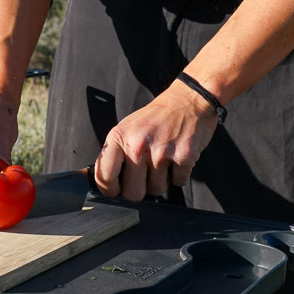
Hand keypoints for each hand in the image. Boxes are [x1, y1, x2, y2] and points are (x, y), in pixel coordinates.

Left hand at [93, 83, 220, 201]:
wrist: (188, 100)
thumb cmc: (156, 117)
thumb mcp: (127, 128)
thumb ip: (117, 154)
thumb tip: (108, 183)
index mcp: (119, 137)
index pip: (105, 176)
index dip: (110, 190)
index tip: (116, 191)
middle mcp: (138, 145)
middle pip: (133, 193)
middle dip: (140, 189)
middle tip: (146, 176)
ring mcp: (161, 152)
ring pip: (157, 190)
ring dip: (161, 181)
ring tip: (164, 161)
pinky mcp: (184, 156)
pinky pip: (178, 182)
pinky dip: (179, 175)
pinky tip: (177, 158)